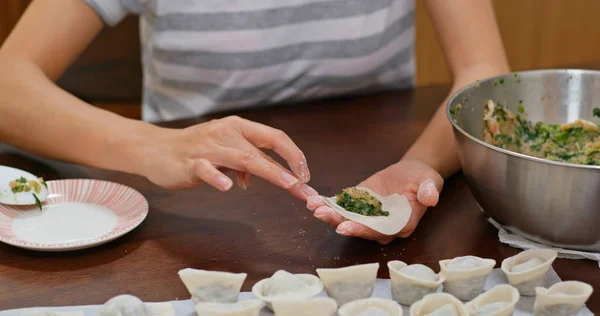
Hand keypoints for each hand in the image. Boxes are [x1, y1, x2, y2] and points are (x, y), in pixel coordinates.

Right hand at [137, 116, 317, 199]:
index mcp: (238, 127)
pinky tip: (228, 187)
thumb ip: (243, 162)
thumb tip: (253, 179)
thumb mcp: (224, 152)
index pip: (274, 137)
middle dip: (288, 171)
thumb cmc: (194, 151)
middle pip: (262, 152)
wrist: (155, 149)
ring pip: (242, 158)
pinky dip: (217, 177)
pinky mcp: (190, 162)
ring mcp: (208, 147)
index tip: (305, 177)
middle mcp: (226, 133)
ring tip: (287, 184)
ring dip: (268, 172)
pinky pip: (206, 169)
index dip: (293, 155)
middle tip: (305, 190)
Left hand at [307, 160, 442, 243]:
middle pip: (360, 229)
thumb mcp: (430, 180)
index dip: (362, 230)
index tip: (344, 227)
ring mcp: (370, 217)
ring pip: (348, 220)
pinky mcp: (360, 206)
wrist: (412, 172)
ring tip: (314, 207)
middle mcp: (383, 225)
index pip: (380, 231)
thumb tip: (430, 197)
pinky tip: (314, 201)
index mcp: (402, 224)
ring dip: (330, 215)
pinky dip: (330, 205)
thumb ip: (429, 190)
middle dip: (339, 223)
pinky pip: (344, 208)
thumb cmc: (424, 178)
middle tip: (321, 215)